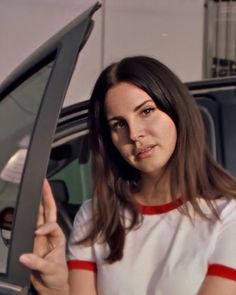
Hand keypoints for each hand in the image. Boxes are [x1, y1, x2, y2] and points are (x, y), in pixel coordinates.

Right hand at [19, 179, 68, 294]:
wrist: (51, 285)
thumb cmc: (56, 275)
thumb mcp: (50, 270)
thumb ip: (38, 263)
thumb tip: (23, 257)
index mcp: (58, 237)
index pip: (52, 226)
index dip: (45, 227)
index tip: (37, 233)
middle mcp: (50, 233)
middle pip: (49, 212)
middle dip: (47, 197)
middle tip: (44, 183)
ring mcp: (40, 235)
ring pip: (40, 214)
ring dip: (38, 201)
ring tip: (37, 187)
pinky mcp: (31, 239)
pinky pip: (29, 224)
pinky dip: (28, 214)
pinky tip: (26, 204)